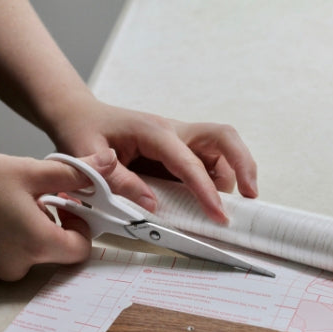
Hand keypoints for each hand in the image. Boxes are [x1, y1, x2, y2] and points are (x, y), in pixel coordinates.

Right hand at [0, 142, 116, 280]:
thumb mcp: (30, 170)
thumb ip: (76, 171)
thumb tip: (110, 163)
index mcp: (36, 244)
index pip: (80, 250)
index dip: (81, 228)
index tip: (68, 207)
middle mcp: (16, 267)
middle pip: (55, 254)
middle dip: (54, 228)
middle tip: (37, 201)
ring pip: (29, 257)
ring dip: (30, 235)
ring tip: (11, 207)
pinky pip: (4, 260)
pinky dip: (7, 243)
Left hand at [48, 99, 258, 223]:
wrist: (81, 116)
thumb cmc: (84, 133)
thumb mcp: (88, 158)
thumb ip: (119, 181)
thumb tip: (152, 205)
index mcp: (154, 132)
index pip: (189, 162)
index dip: (206, 191)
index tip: (219, 215)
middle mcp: (174, 130)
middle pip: (224, 137)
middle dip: (244, 164)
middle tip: (251, 196)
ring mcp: (180, 138)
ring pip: (222, 150)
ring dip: (232, 175)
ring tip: (222, 207)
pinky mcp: (181, 148)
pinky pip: (210, 161)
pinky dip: (217, 179)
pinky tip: (209, 199)